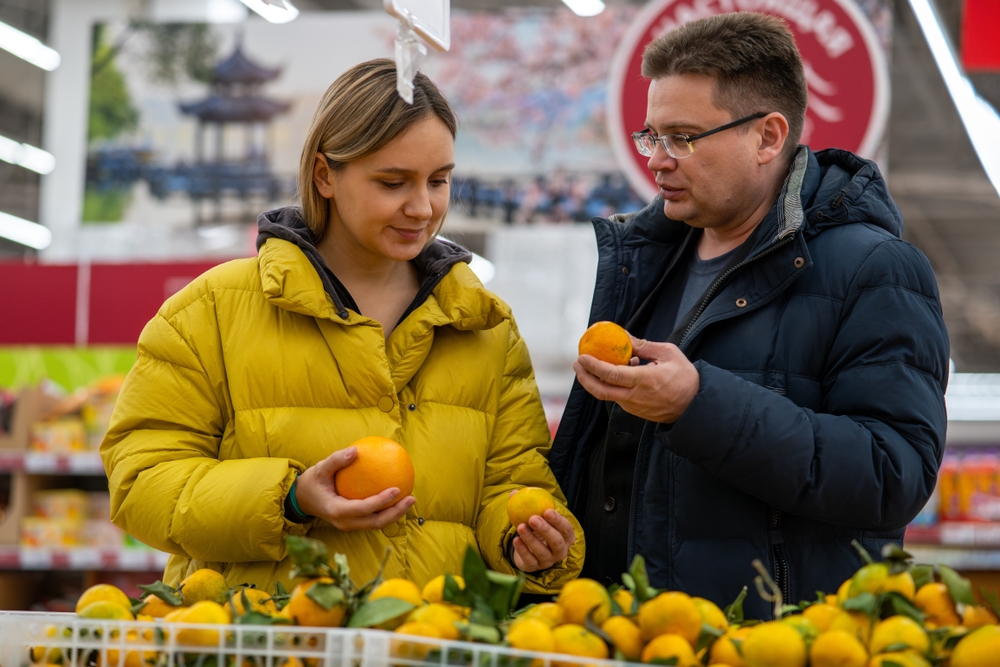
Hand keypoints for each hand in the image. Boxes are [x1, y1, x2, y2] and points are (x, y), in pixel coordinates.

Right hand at [294, 447, 415, 530]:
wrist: (302, 499)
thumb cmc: (312, 482)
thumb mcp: (320, 468)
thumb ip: (336, 460)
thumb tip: (356, 450)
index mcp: (336, 511)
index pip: (363, 509)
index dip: (381, 501)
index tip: (396, 489)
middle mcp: (344, 522)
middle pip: (375, 522)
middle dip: (395, 513)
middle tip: (411, 498)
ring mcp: (349, 525)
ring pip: (376, 524)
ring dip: (395, 514)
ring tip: (410, 499)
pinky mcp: (353, 523)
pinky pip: (373, 519)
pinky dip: (387, 511)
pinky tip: (398, 498)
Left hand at [511, 506, 575, 571]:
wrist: (527, 549)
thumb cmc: (535, 528)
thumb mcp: (534, 516)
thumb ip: (527, 504)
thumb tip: (515, 492)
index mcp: (566, 537)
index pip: (566, 529)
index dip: (558, 521)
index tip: (547, 511)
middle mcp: (560, 551)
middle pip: (557, 542)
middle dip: (545, 530)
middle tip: (533, 518)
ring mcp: (548, 561)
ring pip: (542, 552)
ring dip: (531, 539)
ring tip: (521, 527)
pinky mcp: (535, 568)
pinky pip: (530, 560)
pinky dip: (523, 550)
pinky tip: (516, 540)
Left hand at [573, 336, 699, 422]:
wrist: (695, 405)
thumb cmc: (685, 377)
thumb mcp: (668, 354)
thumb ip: (643, 346)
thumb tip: (624, 336)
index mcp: (644, 381)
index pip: (611, 375)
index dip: (593, 366)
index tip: (582, 357)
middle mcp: (635, 397)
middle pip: (600, 390)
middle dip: (584, 377)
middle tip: (578, 364)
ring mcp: (634, 407)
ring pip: (608, 395)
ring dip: (597, 381)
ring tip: (596, 365)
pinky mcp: (635, 412)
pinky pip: (618, 398)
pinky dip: (612, 386)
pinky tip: (618, 373)